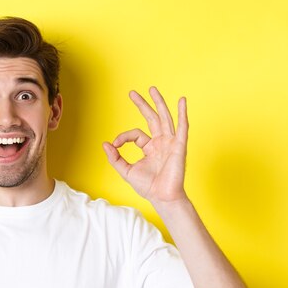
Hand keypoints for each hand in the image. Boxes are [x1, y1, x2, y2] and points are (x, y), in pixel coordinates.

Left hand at [103, 86, 187, 204]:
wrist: (163, 197)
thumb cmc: (148, 187)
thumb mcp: (126, 171)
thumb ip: (115, 158)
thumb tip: (105, 144)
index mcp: (150, 147)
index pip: (135, 134)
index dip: (123, 137)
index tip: (115, 144)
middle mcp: (161, 142)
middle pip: (151, 118)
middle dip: (142, 105)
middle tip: (132, 93)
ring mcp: (171, 143)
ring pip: (164, 118)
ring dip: (159, 103)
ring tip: (152, 89)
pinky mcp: (179, 146)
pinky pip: (182, 127)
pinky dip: (182, 113)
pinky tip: (182, 101)